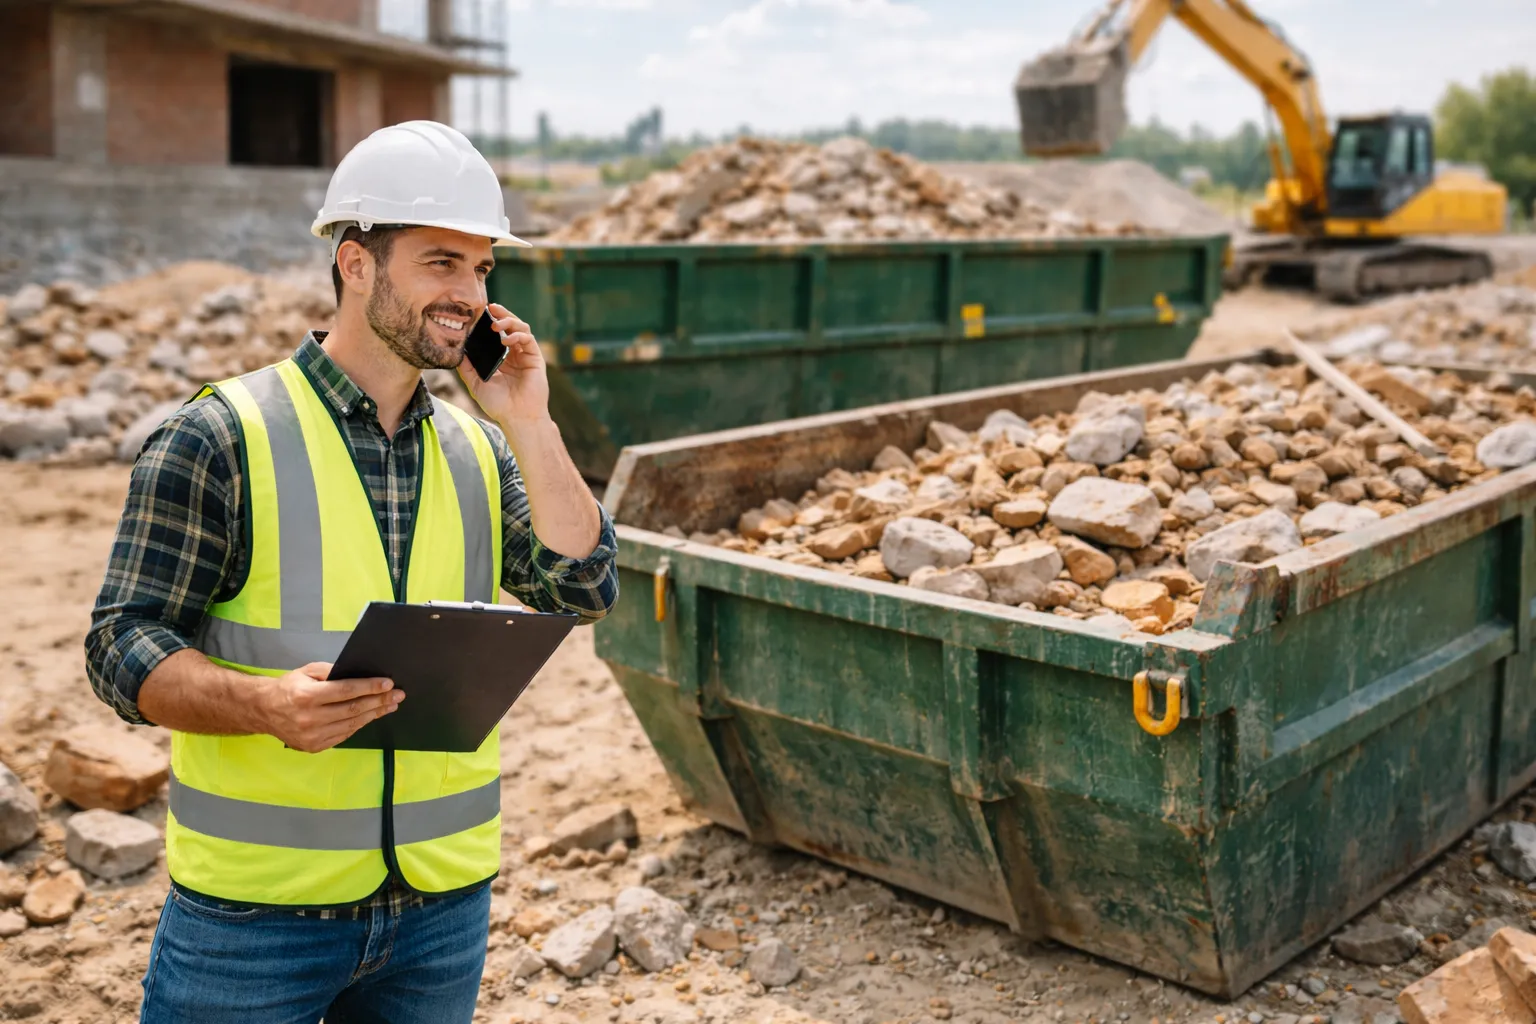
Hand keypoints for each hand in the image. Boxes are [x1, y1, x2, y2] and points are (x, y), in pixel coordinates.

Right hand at [256, 663, 402, 752]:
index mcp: (307, 696)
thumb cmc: (288, 687)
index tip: (388, 684)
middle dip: (378, 701)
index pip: (346, 691)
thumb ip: (332, 672)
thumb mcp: (307, 671)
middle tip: (397, 695)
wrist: (264, 711)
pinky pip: (344, 735)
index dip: (369, 688)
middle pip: (353, 710)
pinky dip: (359, 725)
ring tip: (389, 706)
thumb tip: (360, 675)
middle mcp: (310, 718)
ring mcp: (312, 736)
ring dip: (374, 714)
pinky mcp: (314, 746)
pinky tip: (370, 716)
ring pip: (351, 725)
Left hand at [458, 303, 549, 424]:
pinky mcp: (535, 358)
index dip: (489, 322)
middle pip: (510, 326)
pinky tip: (506, 339)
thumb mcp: (475, 383)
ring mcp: (525, 355)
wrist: (516, 417)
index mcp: (502, 358)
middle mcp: (514, 354)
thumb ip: (466, 366)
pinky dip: (518, 334)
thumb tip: (457, 349)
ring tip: (496, 324)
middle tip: (490, 308)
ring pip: (521, 328)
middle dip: (501, 314)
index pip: (496, 334)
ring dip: (509, 321)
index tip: (478, 314)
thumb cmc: (498, 404)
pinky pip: (528, 339)